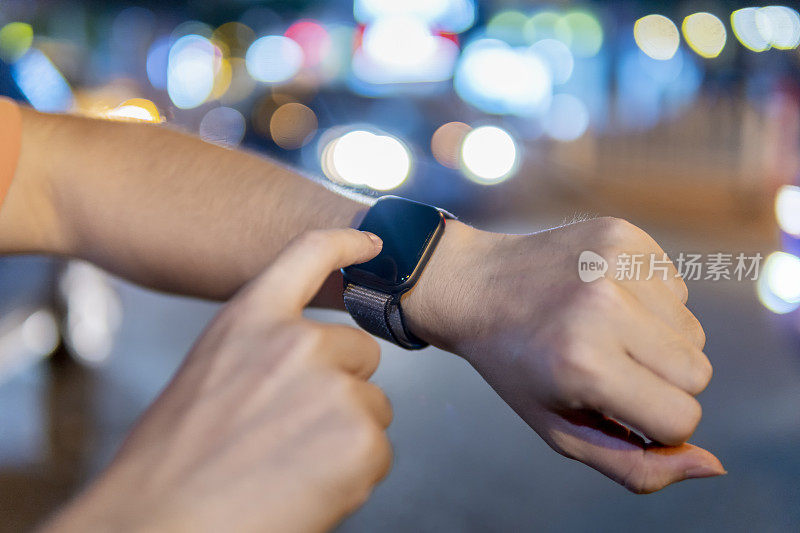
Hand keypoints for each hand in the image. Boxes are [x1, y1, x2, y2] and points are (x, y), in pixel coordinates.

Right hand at [45, 229, 391, 531]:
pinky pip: (379, 450)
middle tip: (293, 429)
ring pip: (373, 406)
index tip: (374, 243)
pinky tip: (306, 488)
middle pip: (360, 351)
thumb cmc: (173, 461)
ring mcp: (333, 388)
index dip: (348, 244)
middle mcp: (297, 343)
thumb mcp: (210, 371)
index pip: (309, 254)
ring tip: (290, 465)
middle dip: (342, 385)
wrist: (160, 524)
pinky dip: (355, 474)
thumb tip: (320, 361)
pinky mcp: (360, 438)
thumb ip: (264, 351)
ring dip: (346, 433)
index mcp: (251, 319)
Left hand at [405, 216, 724, 492]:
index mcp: (584, 366)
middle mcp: (604, 307)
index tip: (619, 406)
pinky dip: (652, 303)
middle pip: (699, 373)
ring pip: (694, 331)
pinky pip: (678, 289)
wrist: (475, 287)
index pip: (681, 418)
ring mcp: (615, 263)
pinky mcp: (624, 234)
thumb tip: (715, 467)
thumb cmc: (517, 367)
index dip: (656, 425)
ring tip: (603, 332)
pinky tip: (605, 300)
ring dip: (659, 342)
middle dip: (663, 384)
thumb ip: (637, 466)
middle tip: (611, 370)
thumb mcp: (561, 431)